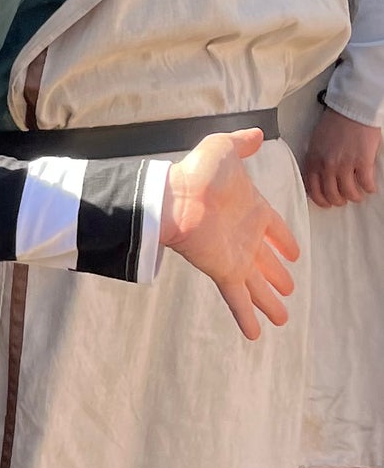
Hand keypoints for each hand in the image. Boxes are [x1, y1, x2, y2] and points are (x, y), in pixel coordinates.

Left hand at [161, 130, 299, 338]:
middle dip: (278, 276)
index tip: (293, 253)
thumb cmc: (198, 172)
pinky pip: (239, 299)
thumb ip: (241, 143)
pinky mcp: (224, 271)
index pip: (274, 229)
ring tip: (283, 318)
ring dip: (270, 302)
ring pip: (257, 286)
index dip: (284, 240)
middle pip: (266, 263)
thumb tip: (257, 132)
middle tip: (289, 289)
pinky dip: (247, 317)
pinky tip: (256, 335)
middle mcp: (245, 238)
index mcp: (251, 211)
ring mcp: (235, 257)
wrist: (174, 196)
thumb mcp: (224, 148)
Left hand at [302, 105, 380, 209]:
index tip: (327, 203)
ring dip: (354, 196)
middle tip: (345, 198)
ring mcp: (345, 165)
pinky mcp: (362, 161)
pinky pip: (365, 183)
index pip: (313, 190)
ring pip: (349, 192)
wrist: (351, 109)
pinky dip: (368, 188)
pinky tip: (370, 187)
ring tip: (358, 194)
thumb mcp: (315, 143)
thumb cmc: (333, 123)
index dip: (321, 200)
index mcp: (314, 161)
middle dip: (339, 200)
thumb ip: (315, 160)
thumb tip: (317, 177)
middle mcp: (327, 166)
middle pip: (332, 194)